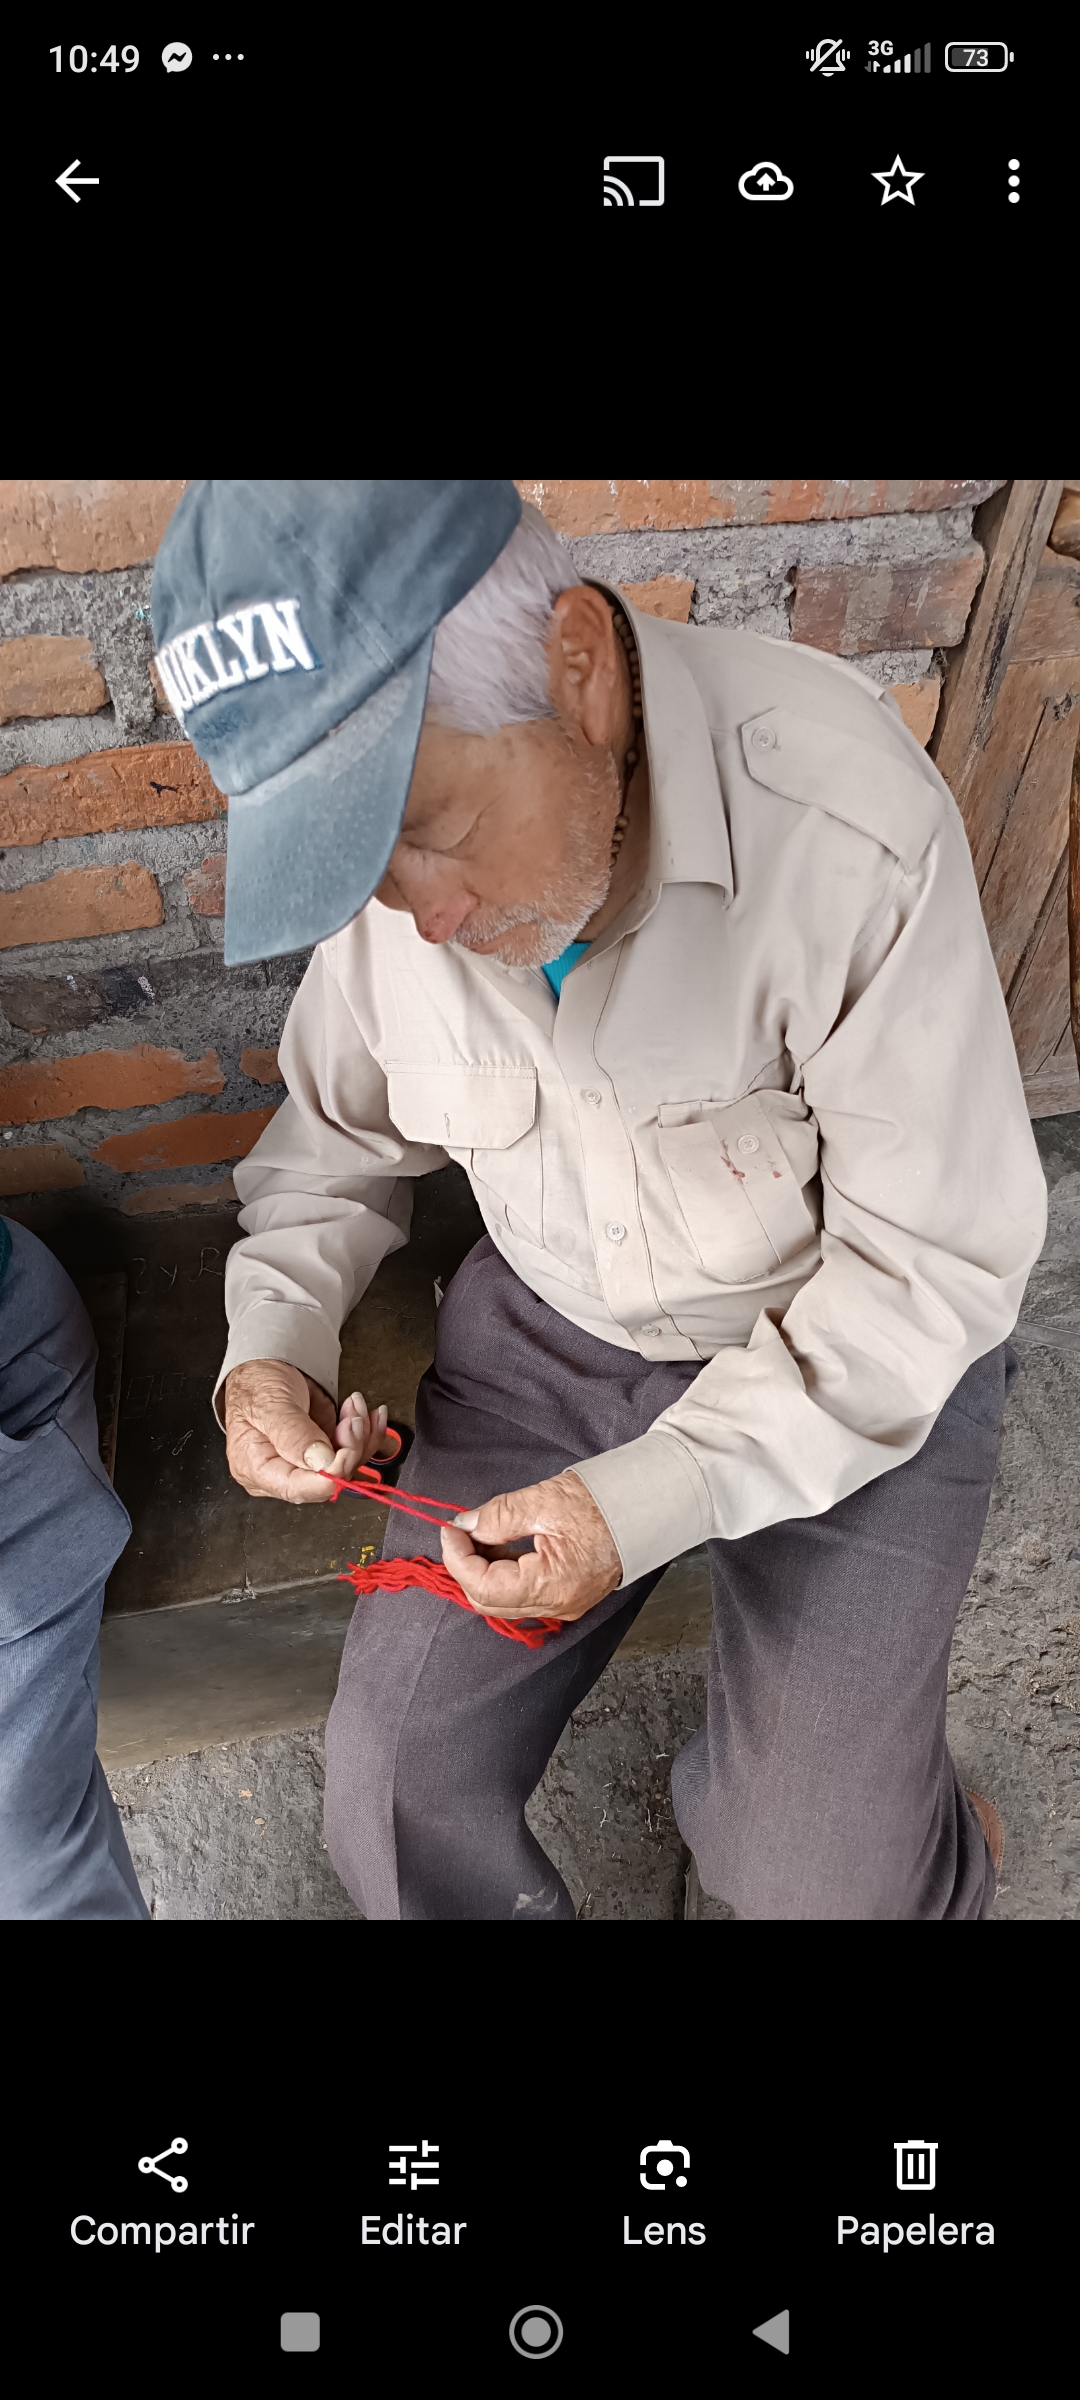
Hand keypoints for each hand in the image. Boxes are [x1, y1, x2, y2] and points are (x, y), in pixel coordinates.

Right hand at [224, 1359, 392, 1502]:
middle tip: (353, 1419)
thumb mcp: (269, 1404)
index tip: (347, 1450)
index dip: (329, 1475)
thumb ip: (294, 1434)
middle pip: (328, 1478)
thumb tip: (322, 1462)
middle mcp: (282, 1470)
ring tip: (356, 1406)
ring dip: (361, 1436)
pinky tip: (369, 1415)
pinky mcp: (323, 1448)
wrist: (264, 1363)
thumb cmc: (255, 1383)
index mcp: (258, 1469)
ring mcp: (306, 1460)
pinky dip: (366, 1433)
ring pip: (347, 1465)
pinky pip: (351, 1451)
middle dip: (350, 1448)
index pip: (299, 1489)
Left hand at [438, 1470, 621, 1623]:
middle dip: (466, 1566)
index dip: (458, 1558)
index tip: (450, 1529)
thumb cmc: (603, 1503)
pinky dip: (503, 1572)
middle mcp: (557, 1605)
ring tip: (481, 1533)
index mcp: (552, 1585)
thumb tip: (464, 1525)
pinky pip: (523, 1594)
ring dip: (483, 1569)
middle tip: (461, 1531)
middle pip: (490, 1601)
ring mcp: (564, 1605)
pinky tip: (501, 1545)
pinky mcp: (567, 1596)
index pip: (483, 1586)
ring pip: (504, 1600)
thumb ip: (498, 1516)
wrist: (647, 1506)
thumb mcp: (544, 1501)